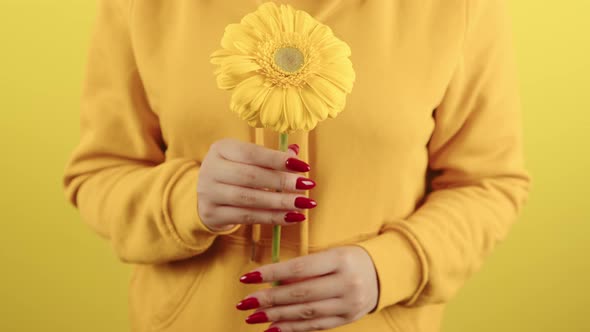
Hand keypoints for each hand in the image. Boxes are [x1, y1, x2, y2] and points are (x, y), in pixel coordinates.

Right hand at [197, 138, 316, 231]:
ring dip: (280, 202)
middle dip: (282, 181)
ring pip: (249, 199)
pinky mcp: (213, 214)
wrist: (207, 196)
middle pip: (250, 176)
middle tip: (306, 186)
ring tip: (303, 204)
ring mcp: (209, 193)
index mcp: (222, 149)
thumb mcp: (247, 159)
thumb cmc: (235, 173)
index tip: (303, 166)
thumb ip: (270, 157)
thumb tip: (295, 153)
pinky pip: (247, 217)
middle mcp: (212, 169)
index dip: (278, 159)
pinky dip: (272, 218)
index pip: (252, 153)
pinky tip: (291, 217)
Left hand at [236, 246, 378, 331]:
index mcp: (340, 259)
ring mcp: (348, 303)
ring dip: (276, 316)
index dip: (271, 273)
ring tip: (254, 316)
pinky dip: (292, 328)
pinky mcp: (347, 318)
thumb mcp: (331, 253)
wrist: (383, 272)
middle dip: (269, 299)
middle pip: (300, 293)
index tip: (249, 277)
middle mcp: (346, 282)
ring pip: (306, 312)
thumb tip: (272, 280)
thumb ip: (306, 266)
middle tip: (245, 302)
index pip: (299, 268)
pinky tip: (274, 328)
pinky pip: (315, 325)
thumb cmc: (349, 258)